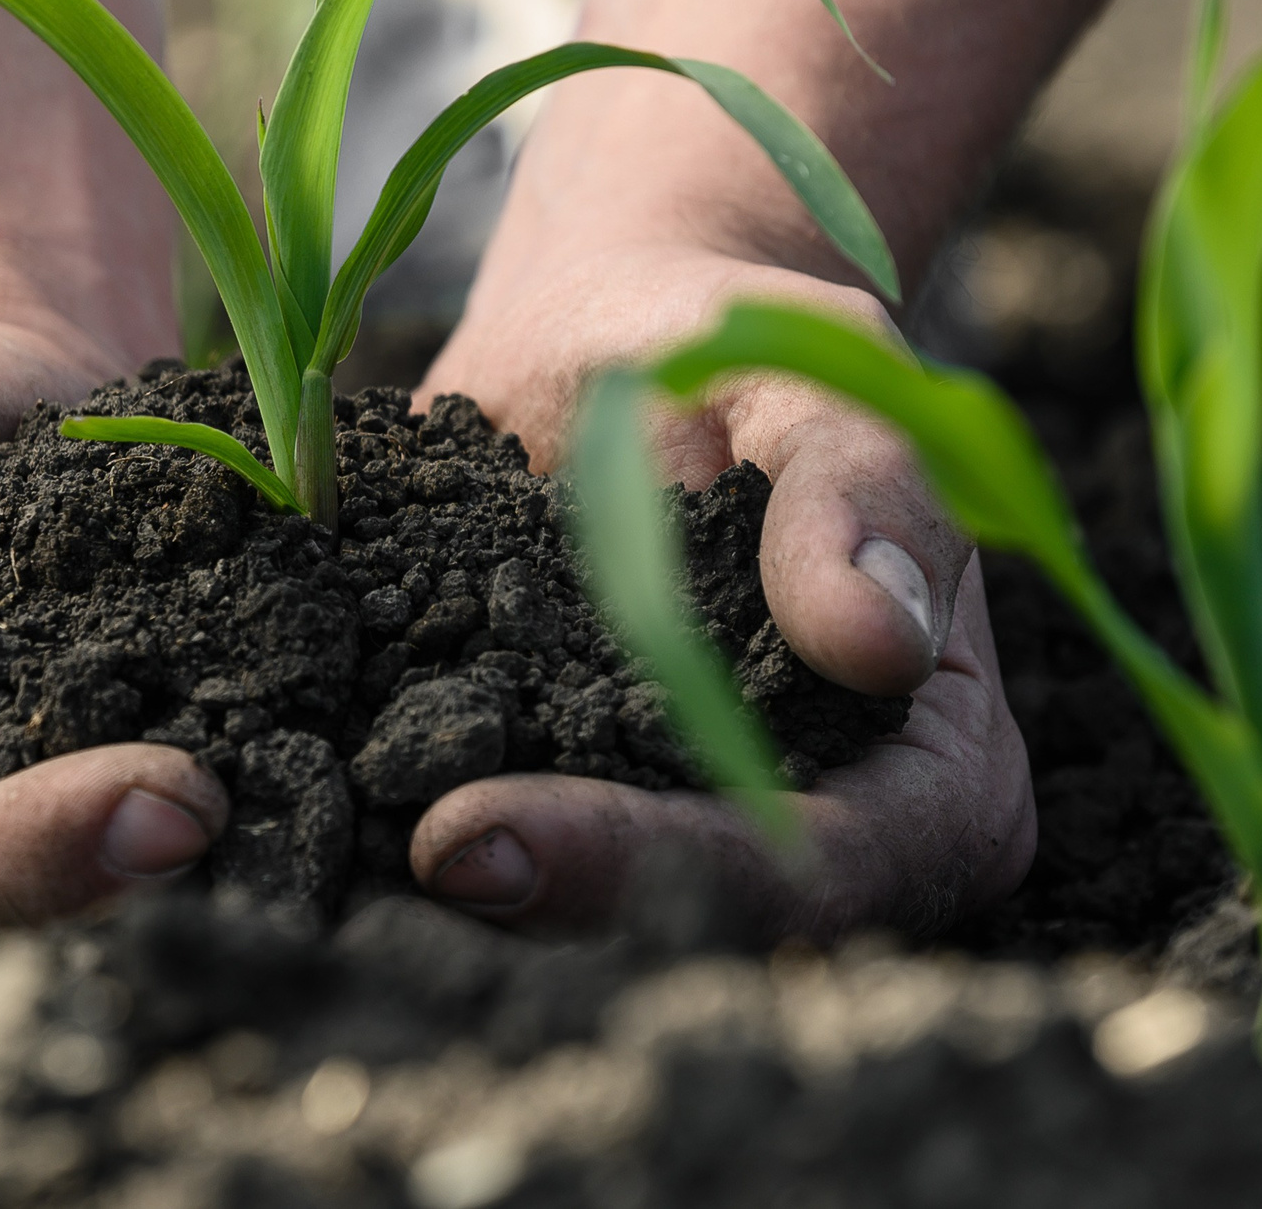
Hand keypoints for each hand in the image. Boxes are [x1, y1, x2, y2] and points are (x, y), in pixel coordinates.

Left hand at [410, 237, 1034, 939]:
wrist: (609, 337)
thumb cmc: (743, 343)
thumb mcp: (817, 373)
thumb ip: (860, 490)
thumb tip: (877, 642)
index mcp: (939, 773)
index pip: (817, 866)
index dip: (661, 866)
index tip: (487, 836)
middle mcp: (826, 835)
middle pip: (696, 924)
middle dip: (552, 903)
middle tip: (414, 853)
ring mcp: (691, 831)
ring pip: (588, 922)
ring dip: (470, 901)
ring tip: (345, 849)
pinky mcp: (578, 810)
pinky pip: (506, 857)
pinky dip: (410, 835)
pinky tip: (323, 810)